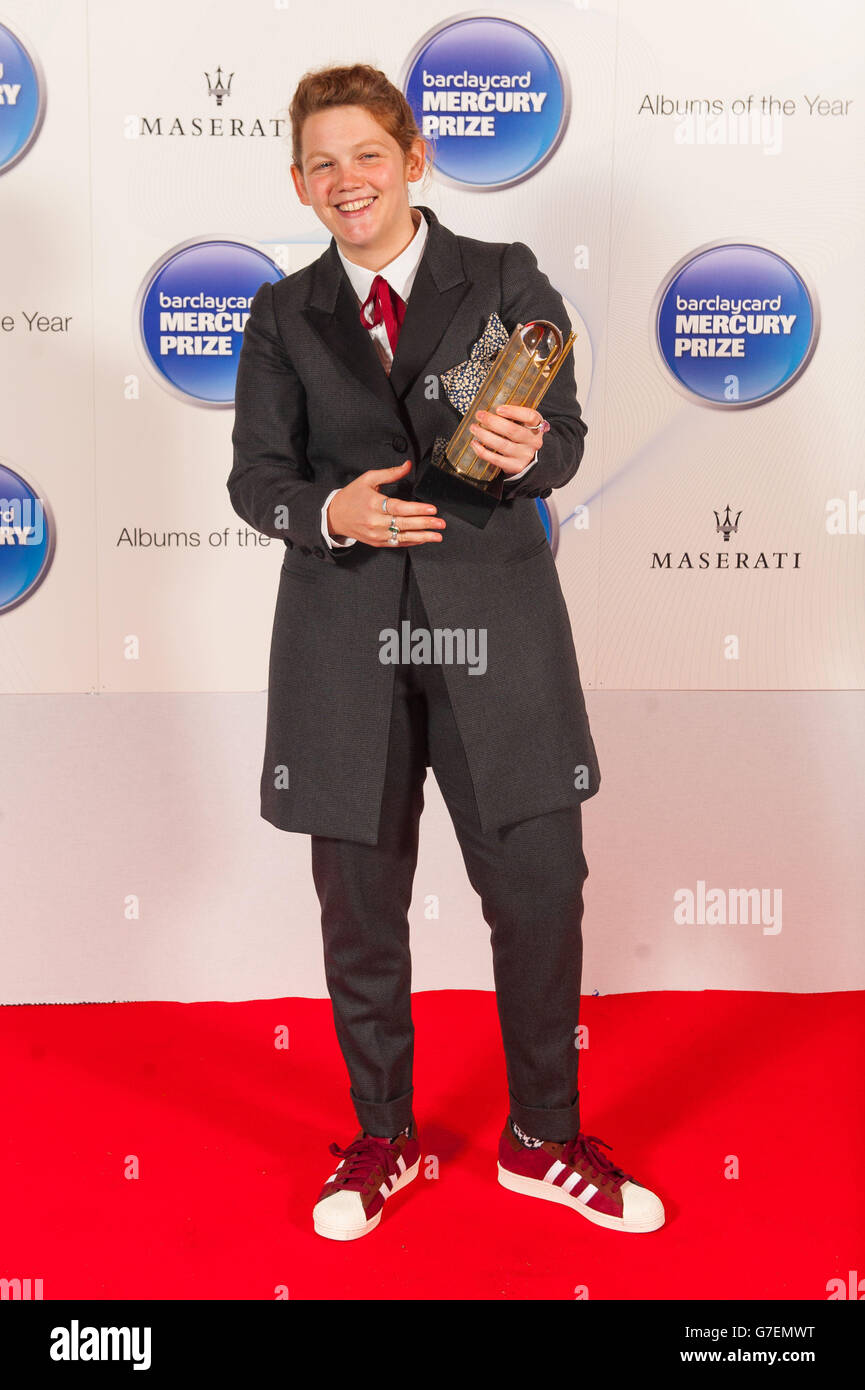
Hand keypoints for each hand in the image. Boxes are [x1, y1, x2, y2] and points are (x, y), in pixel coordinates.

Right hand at [326, 461, 445, 546]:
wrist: (334, 516)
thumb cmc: (351, 497)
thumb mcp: (368, 479)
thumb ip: (390, 473)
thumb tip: (407, 465)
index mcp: (373, 504)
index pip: (399, 508)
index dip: (417, 509)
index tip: (432, 509)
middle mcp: (375, 522)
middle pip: (404, 523)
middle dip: (425, 524)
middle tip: (440, 523)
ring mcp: (376, 535)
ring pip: (403, 537)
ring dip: (422, 537)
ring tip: (437, 536)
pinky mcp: (377, 543)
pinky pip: (397, 544)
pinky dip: (412, 542)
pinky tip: (423, 539)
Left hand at [467, 404, 546, 475]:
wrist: (529, 460)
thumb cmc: (522, 436)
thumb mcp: (524, 424)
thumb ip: (514, 416)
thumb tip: (490, 405)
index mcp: (537, 426)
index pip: (530, 416)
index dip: (514, 412)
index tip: (498, 409)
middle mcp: (533, 441)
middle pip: (512, 430)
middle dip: (492, 422)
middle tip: (479, 415)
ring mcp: (524, 455)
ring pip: (502, 445)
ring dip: (484, 435)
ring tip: (474, 428)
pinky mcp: (515, 466)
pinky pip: (496, 459)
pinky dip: (483, 451)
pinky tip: (474, 444)